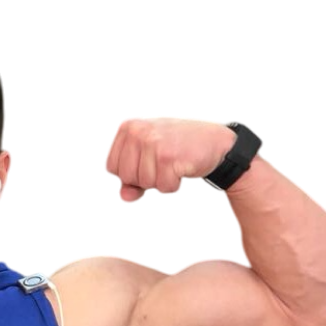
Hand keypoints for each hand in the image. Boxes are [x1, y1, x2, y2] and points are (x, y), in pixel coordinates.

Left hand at [104, 116, 235, 203]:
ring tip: (174, 165)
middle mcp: (137, 131)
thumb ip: (130, 181)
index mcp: (127, 127)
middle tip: (163, 164)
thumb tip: (124, 198)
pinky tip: (183, 169)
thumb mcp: (149, 160)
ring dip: (161, 182)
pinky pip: (163, 188)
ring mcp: (152, 143)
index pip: (110, 167)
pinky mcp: (168, 157)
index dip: (129, 174)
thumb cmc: (178, 150)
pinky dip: (174, 186)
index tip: (148, 162)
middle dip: (144, 180)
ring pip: (144, 184)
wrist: (216, 142)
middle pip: (125, 177)